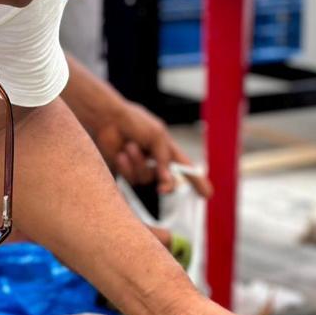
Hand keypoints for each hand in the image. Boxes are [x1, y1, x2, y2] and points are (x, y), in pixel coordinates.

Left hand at [93, 100, 212, 196]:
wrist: (108, 119)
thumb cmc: (134, 122)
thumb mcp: (157, 136)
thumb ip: (164, 159)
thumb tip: (167, 181)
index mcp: (167, 149)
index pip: (186, 168)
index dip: (197, 181)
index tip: (207, 195)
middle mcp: (156, 161)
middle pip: (168, 182)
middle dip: (166, 185)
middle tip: (163, 189)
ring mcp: (140, 167)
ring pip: (146, 179)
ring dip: (139, 165)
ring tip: (130, 146)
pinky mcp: (125, 171)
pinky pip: (130, 179)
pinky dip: (127, 166)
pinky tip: (121, 153)